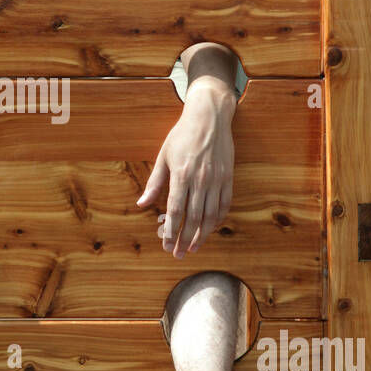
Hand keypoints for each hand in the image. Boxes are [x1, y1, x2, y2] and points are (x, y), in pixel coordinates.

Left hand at [135, 80, 234, 256]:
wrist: (209, 117)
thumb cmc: (182, 135)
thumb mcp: (163, 156)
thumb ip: (154, 182)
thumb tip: (142, 204)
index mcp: (181, 174)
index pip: (175, 211)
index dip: (171, 231)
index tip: (166, 245)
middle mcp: (200, 180)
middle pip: (193, 218)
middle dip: (184, 239)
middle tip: (178, 254)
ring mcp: (217, 179)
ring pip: (210, 216)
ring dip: (201, 235)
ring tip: (193, 248)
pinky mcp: (228, 177)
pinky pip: (224, 205)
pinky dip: (217, 220)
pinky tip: (210, 229)